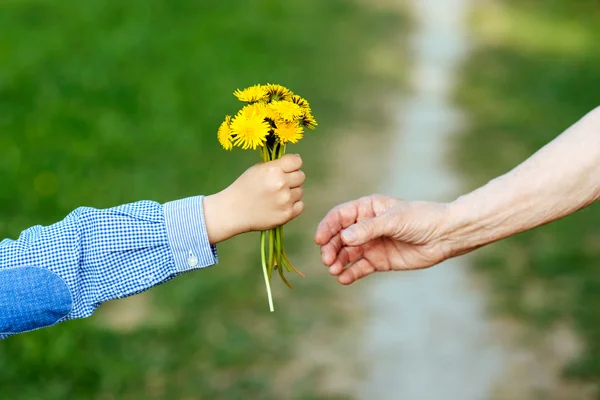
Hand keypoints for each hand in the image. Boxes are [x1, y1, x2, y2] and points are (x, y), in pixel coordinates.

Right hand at [204, 154, 304, 242]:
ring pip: (300, 191)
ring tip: (277, 196)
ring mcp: (285, 200)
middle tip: (280, 184)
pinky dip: (293, 205)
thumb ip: (276, 165)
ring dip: (292, 192)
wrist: (233, 211)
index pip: (297, 161)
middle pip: (301, 176)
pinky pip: (300, 205)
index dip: (293, 164)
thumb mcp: (257, 169)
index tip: (289, 168)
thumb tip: (295, 161)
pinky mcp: (287, 214)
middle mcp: (281, 184)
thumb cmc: (244, 188)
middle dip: (293, 178)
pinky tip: (281, 205)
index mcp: (273, 170)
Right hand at [314, 194, 450, 284]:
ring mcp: (372, 244)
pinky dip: (351, 273)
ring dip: (338, 262)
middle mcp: (366, 226)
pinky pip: (360, 267)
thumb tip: (344, 237)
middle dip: (331, 248)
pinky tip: (344, 279)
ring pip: (347, 253)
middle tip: (327, 260)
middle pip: (340, 237)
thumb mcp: (394, 220)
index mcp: (367, 208)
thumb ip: (368, 229)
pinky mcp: (379, 261)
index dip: (327, 227)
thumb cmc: (421, 219)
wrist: (445, 236)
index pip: (340, 217)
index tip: (319, 240)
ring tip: (334, 271)